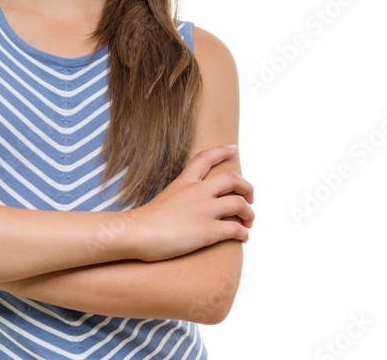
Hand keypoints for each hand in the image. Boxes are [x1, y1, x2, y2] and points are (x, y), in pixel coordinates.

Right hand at [131, 144, 253, 261]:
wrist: (136, 233)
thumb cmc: (143, 221)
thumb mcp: (163, 197)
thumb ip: (178, 196)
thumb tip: (184, 205)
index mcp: (185, 182)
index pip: (206, 158)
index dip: (222, 151)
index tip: (234, 148)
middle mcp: (198, 192)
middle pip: (233, 180)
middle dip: (247, 188)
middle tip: (250, 197)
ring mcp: (205, 210)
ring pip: (241, 204)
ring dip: (250, 213)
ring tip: (249, 221)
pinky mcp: (209, 231)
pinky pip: (237, 229)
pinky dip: (244, 232)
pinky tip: (243, 237)